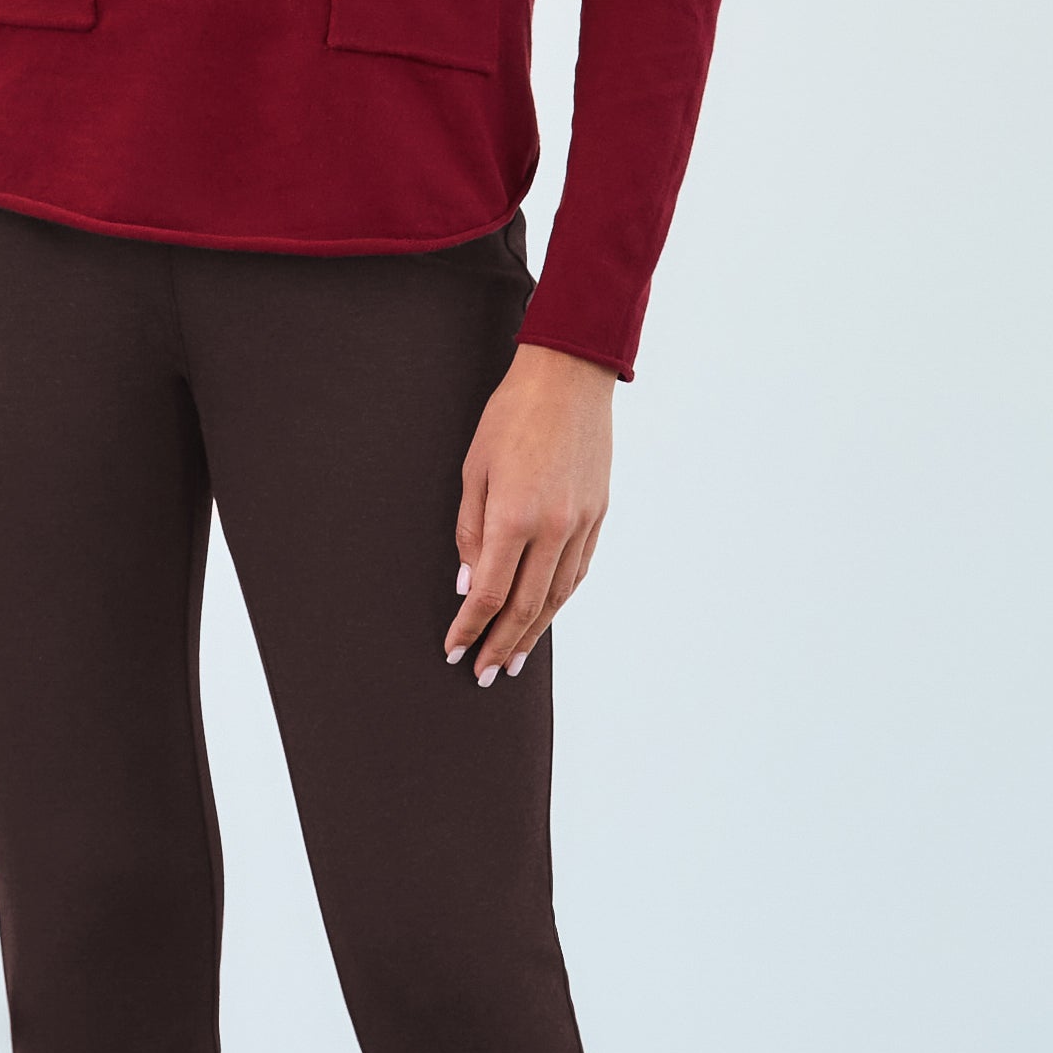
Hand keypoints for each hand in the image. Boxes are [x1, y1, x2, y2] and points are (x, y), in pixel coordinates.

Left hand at [444, 340, 614, 684]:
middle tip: (483, 675)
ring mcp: (582, 523)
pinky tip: (542, 617)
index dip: (469, 627)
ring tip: (513, 661)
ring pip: (557, 596)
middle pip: (524, 606)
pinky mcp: (599, 515)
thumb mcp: (473, 470)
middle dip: (500, 645)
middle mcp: (554, 527)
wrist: (569, 377)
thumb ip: (469, 532)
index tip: (453, 650)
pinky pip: (578, 572)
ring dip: (532, 633)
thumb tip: (467, 584)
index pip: (488, 592)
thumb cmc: (510, 416)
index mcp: (515, 516)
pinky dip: (558, 601)